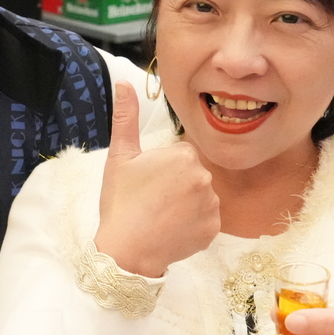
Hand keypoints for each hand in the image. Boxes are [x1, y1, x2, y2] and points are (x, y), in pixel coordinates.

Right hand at [93, 82, 219, 277]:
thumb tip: (124, 83)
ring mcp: (211, 205)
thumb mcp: (119, 157)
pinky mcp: (214, 229)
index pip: (180, 156)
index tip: (147, 183)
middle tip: (151, 200)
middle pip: (193, 175)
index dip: (162, 169)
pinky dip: (193, 225)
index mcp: (184, 155)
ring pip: (201, 197)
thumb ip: (126, 117)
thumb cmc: (121, 202)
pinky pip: (207, 221)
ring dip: (186, 205)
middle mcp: (204, 177)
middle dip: (176, 185)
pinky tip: (172, 229)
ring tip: (161, 216)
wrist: (126, 251)